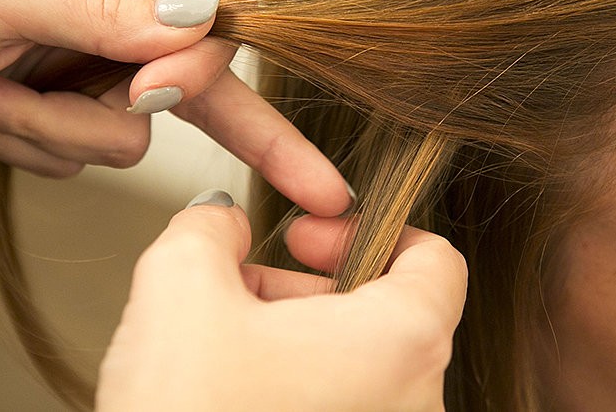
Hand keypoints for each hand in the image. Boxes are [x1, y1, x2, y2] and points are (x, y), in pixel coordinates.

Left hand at [0, 0, 347, 214]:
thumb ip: (99, 9)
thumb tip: (198, 21)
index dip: (205, 52)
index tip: (160, 88)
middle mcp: (119, 12)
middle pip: (212, 73)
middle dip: (199, 110)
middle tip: (202, 132)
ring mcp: (99, 68)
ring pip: (140, 130)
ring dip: (62, 128)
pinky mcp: (74, 114)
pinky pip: (90, 156)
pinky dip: (36, 146)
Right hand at [96, 191, 467, 411]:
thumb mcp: (179, 289)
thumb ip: (210, 228)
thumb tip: (221, 221)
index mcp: (401, 342)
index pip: (436, 259)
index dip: (370, 230)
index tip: (312, 236)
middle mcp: (414, 400)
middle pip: (390, 309)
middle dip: (313, 284)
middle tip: (253, 282)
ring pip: (363, 363)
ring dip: (301, 334)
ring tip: (229, 336)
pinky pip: (349, 406)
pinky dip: (303, 384)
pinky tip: (238, 384)